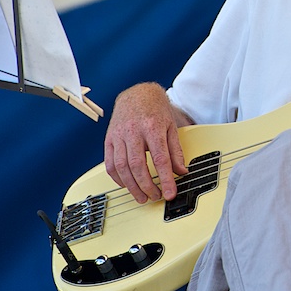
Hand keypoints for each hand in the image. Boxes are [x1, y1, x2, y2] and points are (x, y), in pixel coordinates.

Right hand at [104, 82, 190, 202]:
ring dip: (132, 186)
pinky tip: (127, 185)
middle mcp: (133, 131)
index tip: (169, 192)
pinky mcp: (109, 139)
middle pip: (138, 165)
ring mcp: (119, 136)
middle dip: (146, 186)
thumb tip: (181, 171)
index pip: (160, 158)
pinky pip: (110, 164)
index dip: (165, 179)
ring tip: (142, 196)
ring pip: (122, 167)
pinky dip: (117, 178)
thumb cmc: (155, 109)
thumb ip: (176, 151)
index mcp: (152, 127)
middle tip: (155, 196)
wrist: (137, 94)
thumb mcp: (171, 127)